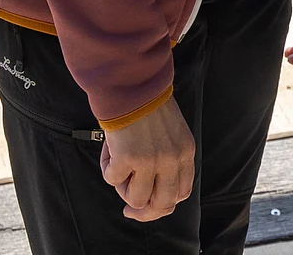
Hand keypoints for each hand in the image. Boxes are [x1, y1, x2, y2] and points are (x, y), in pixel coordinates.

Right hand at [99, 101, 194, 220]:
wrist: (131, 80)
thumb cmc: (146, 102)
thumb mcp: (170, 131)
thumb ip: (168, 158)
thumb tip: (148, 192)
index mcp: (185, 153)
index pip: (181, 193)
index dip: (163, 205)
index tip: (147, 205)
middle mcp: (172, 160)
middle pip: (162, 205)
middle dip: (144, 211)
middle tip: (128, 209)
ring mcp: (151, 161)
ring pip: (136, 199)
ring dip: (122, 186)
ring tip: (117, 163)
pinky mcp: (128, 157)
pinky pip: (112, 180)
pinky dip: (107, 168)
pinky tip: (109, 149)